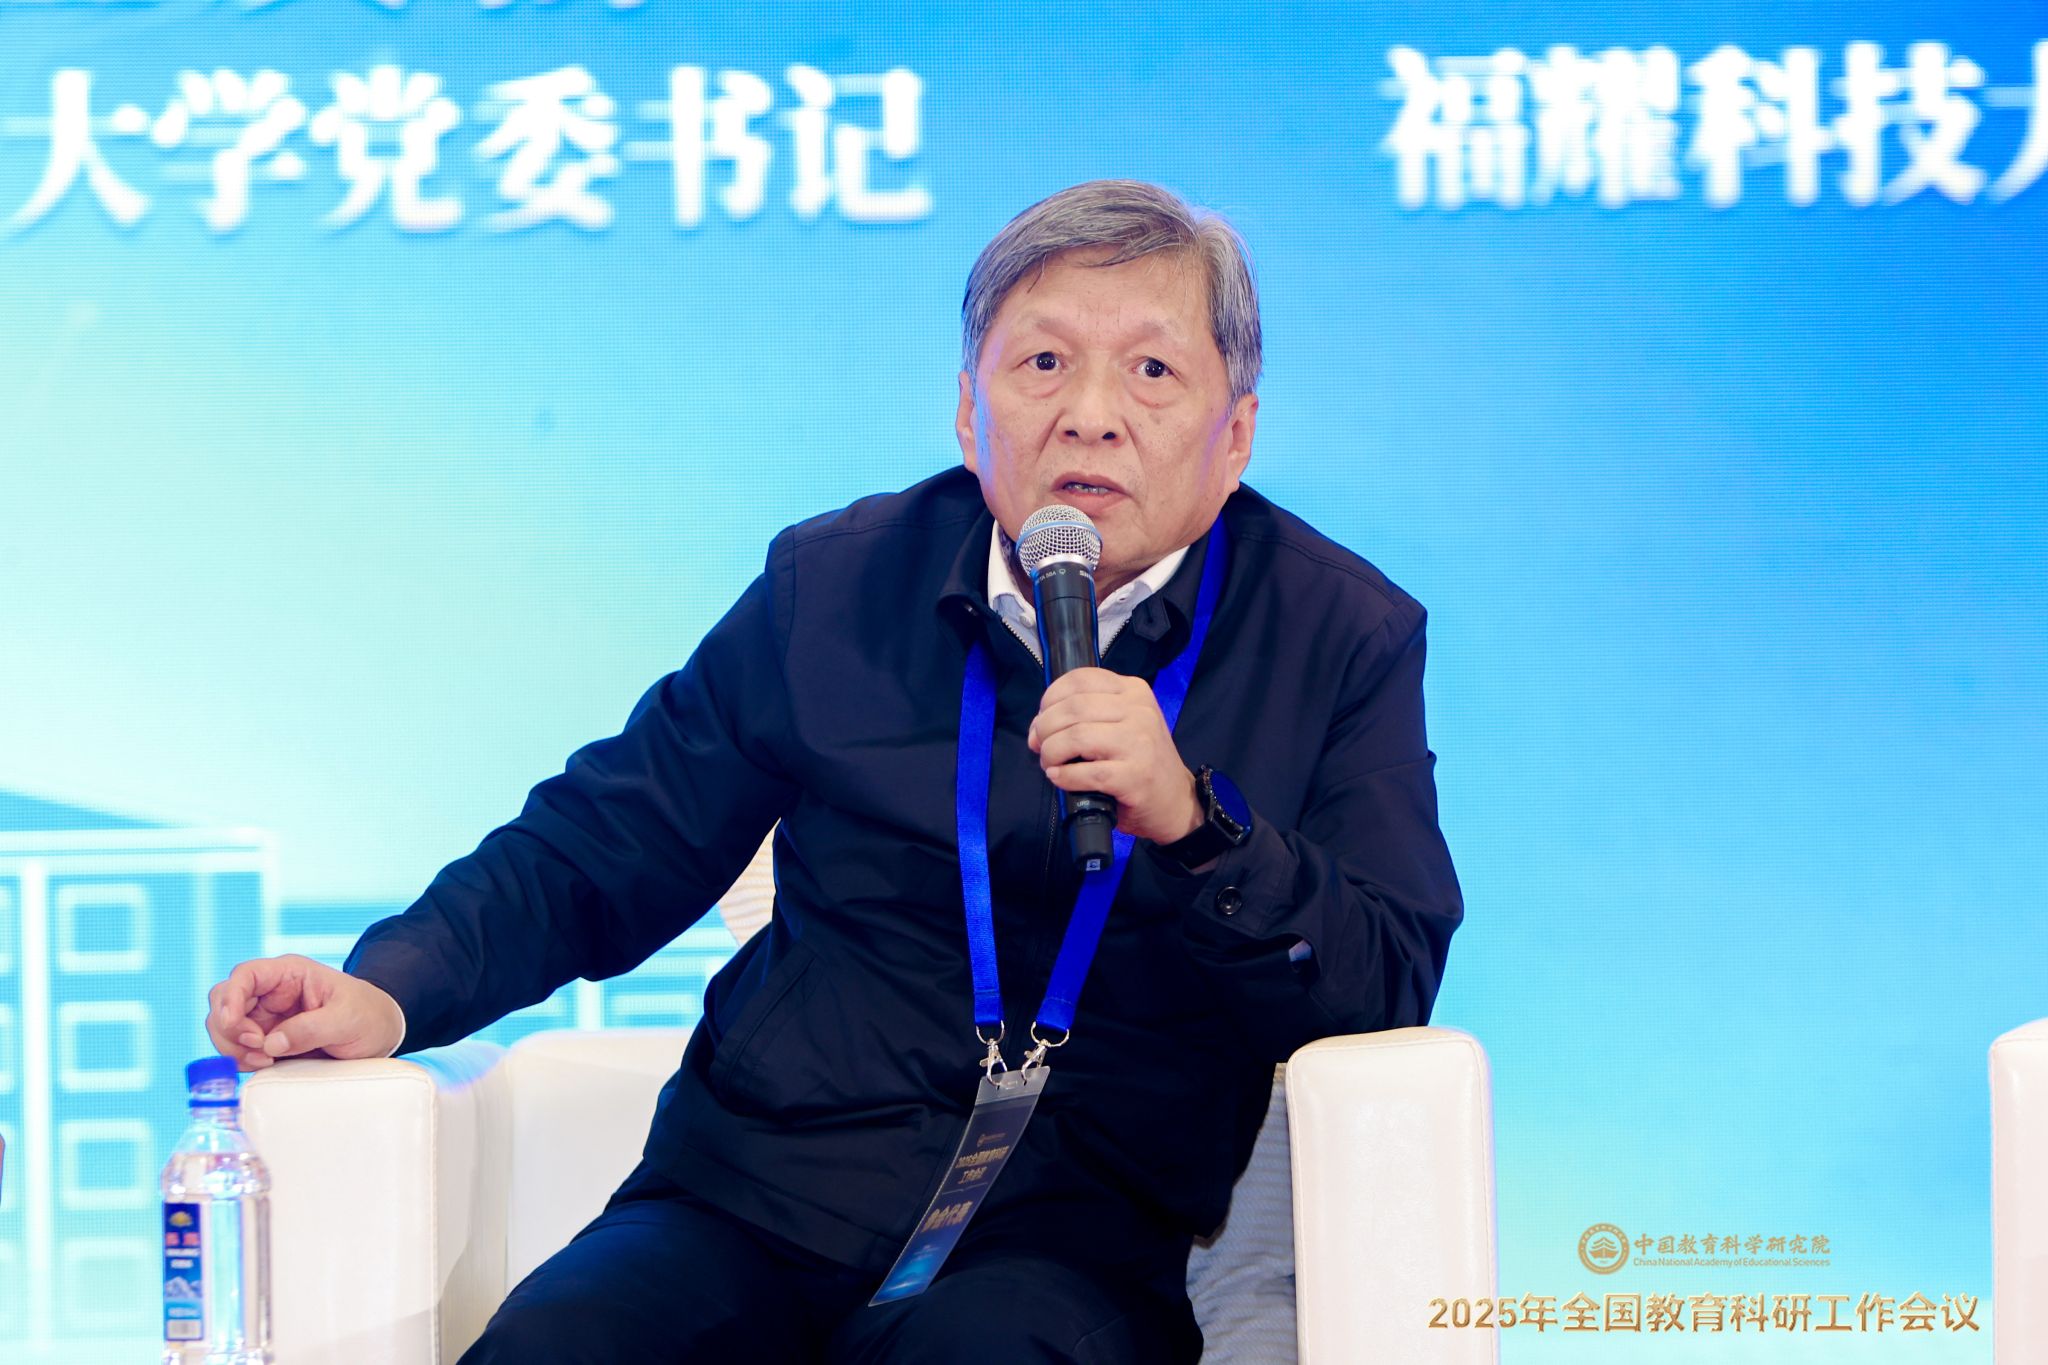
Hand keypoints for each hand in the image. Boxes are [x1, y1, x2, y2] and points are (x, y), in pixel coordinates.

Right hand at [205, 954, 405, 1070]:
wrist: (380, 1032)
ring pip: (224, 1027)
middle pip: (223, 1002)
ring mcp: (265, 1016)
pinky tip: (267, 1064)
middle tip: (258, 1049)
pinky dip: (241, 1059)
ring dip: (234, 1047)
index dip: (231, 998)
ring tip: (266, 1060)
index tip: (235, 1023)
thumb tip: (270, 1043)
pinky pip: (237, 1047)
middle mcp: (270, 992)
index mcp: (290, 974)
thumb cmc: (368, 1015)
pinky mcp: (265, 1039)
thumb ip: (311, 1029)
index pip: (245, 975)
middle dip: (230, 1028)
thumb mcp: (348, 1020)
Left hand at [1027, 667, 1203, 845]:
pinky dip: (1065, 777)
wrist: (1175, 800)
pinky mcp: (1136, 776)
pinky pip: (1087, 772)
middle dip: (1045, 729)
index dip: (1050, 698)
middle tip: (1041, 747)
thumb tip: (1038, 729)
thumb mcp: (1121, 723)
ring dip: (1052, 753)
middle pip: (1072, 707)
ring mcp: (1140, 743)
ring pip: (1076, 736)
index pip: (1079, 679)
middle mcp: (1139, 711)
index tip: (1042, 720)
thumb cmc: (1140, 761)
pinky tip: (1060, 778)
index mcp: (1133, 691)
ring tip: (1051, 764)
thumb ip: (1084, 716)